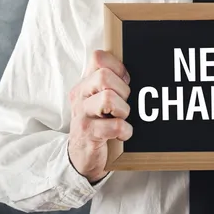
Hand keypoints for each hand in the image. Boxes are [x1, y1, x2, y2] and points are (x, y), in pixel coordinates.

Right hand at [68, 50, 131, 182]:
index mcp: (85, 83)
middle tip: (123, 104)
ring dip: (124, 110)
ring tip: (122, 118)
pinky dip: (125, 130)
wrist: (82, 156)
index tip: (124, 83)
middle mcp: (80, 95)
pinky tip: (122, 134)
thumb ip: (110, 83)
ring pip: (108, 98)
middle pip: (104, 76)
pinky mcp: (87, 133)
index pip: (98, 57)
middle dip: (123, 90)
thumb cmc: (98, 123)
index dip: (118, 67)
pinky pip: (115, 125)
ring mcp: (82, 114)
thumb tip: (133, 70)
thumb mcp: (100, 100)